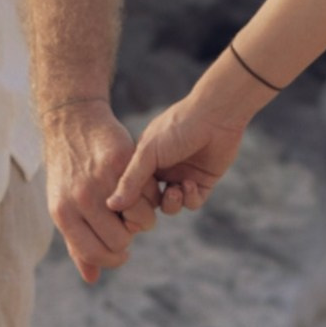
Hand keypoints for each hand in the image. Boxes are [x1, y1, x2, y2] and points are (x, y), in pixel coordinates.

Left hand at [43, 101, 155, 283]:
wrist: (72, 124)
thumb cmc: (68, 171)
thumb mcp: (63, 207)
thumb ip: (77, 244)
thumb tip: (92, 278)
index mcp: (63, 214)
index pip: (94, 254)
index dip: (113, 258)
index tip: (123, 252)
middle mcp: (80, 199)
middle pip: (120, 240)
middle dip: (129, 235)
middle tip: (128, 220)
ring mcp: (101, 180)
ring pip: (140, 218)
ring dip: (144, 215)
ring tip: (136, 203)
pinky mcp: (120, 161)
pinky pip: (147, 193)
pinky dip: (151, 196)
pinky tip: (142, 187)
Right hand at [108, 68, 257, 220]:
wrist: (214, 116)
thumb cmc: (176, 128)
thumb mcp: (147, 153)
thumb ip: (130, 180)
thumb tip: (110, 205)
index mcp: (146, 159)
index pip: (134, 189)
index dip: (132, 202)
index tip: (129, 210)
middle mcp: (164, 169)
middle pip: (152, 201)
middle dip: (152, 205)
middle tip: (154, 201)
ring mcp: (184, 175)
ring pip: (173, 205)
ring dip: (172, 203)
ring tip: (175, 190)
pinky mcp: (204, 181)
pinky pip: (193, 201)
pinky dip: (190, 198)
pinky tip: (190, 184)